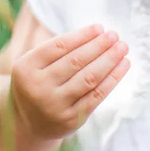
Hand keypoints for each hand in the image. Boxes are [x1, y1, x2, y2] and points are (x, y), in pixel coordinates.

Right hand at [10, 24, 129, 140]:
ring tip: (122, 47)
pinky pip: (96, 96)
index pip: (60, 46)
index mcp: (26, 67)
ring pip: (88, 78)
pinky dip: (113, 78)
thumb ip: (59, 49)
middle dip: (99, 46)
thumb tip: (99, 32)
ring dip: (109, 60)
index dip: (82, 35)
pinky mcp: (70, 120)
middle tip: (115, 35)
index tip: (100, 27)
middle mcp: (37, 88)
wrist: (27, 122)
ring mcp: (54, 106)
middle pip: (76, 61)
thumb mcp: (35, 63)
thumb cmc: (37, 81)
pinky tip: (123, 65)